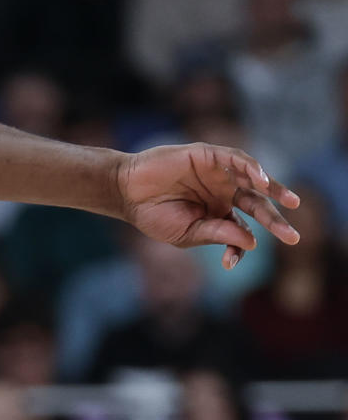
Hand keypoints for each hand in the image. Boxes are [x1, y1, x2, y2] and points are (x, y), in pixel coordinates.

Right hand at [117, 143, 300, 269]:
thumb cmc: (153, 215)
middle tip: (292, 238)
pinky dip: (252, 169)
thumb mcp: (187, 232)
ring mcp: (219, 174)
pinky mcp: (210, 156)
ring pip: (254, 181)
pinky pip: (238, 160)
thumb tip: (253, 242)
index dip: (239, 247)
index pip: (241, 230)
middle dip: (275, 221)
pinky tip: (260, 182)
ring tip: (290, 203)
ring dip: (274, 190)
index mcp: (217, 213)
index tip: (228, 263)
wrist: (126, 191)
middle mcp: (223, 193)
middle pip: (256, 205)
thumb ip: (218, 233)